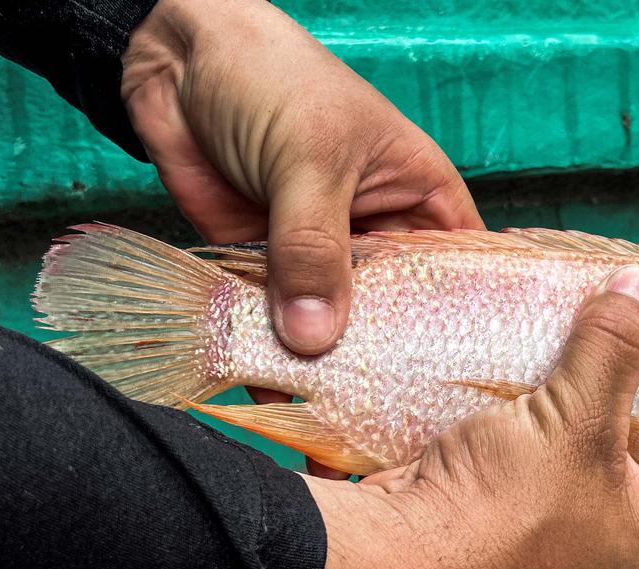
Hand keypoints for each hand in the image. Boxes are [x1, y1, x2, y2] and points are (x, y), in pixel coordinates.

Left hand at [122, 0, 483, 476]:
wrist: (176, 60)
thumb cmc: (274, 80)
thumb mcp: (309, 160)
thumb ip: (313, 248)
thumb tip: (317, 337)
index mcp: (421, 201)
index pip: (457, 277)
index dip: (462, 334)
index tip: (462, 398)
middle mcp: (379, 238)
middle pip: (395, 317)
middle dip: (388, 368)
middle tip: (394, 437)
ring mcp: (321, 258)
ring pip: (334, 328)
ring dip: (327, 372)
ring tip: (336, 438)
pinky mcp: (266, 270)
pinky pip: (275, 324)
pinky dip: (270, 358)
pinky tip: (276, 402)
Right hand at [302, 266, 638, 568]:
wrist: (393, 563)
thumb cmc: (503, 518)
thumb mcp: (577, 422)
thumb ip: (615, 348)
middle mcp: (617, 551)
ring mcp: (559, 537)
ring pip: (590, 448)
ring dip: (586, 395)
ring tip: (596, 333)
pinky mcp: (508, 517)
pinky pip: (542, 453)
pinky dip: (542, 412)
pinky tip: (540, 364)